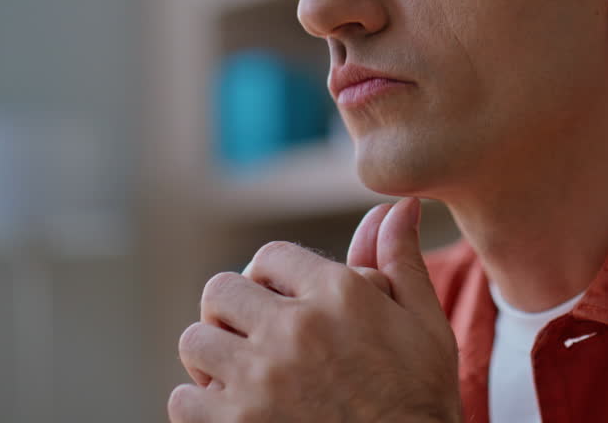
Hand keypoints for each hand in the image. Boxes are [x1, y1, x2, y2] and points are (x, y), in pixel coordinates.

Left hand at [169, 197, 461, 422]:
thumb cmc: (421, 399)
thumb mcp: (425, 324)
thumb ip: (400, 260)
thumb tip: (400, 205)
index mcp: (340, 294)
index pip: (269, 257)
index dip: (272, 278)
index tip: (284, 304)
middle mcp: (295, 329)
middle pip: (221, 290)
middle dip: (234, 311)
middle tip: (254, 338)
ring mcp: (261, 380)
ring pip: (196, 341)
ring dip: (214, 357)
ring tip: (240, 374)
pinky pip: (183, 400)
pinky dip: (200, 406)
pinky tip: (232, 410)